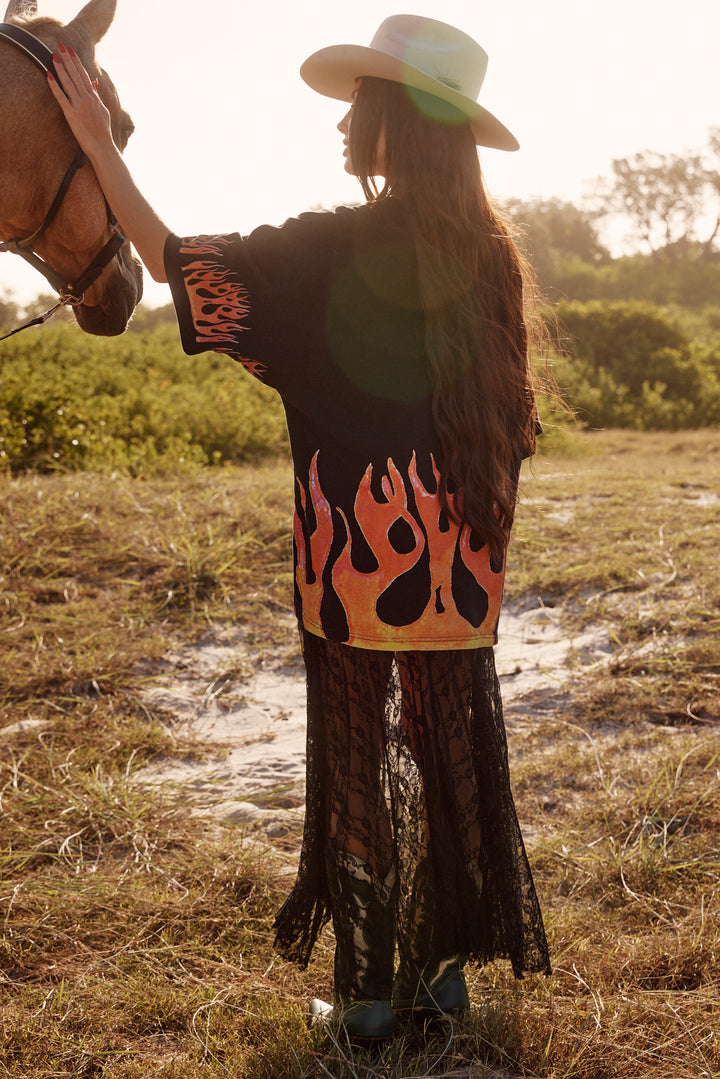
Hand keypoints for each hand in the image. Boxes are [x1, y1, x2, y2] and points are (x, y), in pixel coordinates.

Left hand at [47, 43, 113, 160]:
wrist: (103, 147)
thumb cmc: (103, 131)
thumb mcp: (103, 110)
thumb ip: (97, 95)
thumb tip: (95, 81)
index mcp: (94, 97)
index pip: (84, 75)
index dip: (76, 61)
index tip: (70, 50)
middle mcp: (87, 99)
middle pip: (75, 75)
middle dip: (67, 59)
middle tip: (60, 45)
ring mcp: (79, 106)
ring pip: (68, 83)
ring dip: (60, 68)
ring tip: (53, 56)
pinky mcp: (72, 115)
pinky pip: (61, 97)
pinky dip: (55, 86)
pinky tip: (48, 76)